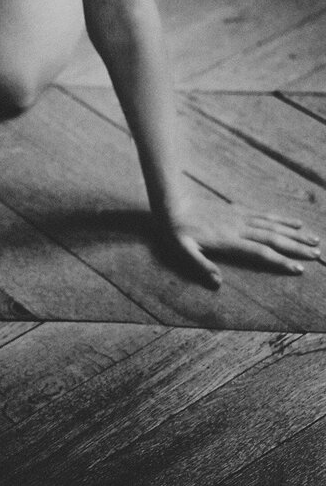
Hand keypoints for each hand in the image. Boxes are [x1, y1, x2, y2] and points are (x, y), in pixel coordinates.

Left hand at [160, 201, 321, 288]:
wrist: (173, 202)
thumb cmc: (176, 231)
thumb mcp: (182, 251)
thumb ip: (200, 266)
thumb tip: (218, 283)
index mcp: (229, 240)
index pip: (260, 252)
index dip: (280, 261)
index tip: (299, 269)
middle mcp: (239, 227)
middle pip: (274, 238)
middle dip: (297, 247)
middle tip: (317, 254)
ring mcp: (241, 217)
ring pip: (273, 225)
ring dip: (295, 233)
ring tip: (314, 239)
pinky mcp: (238, 210)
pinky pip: (265, 215)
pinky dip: (282, 219)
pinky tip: (294, 222)